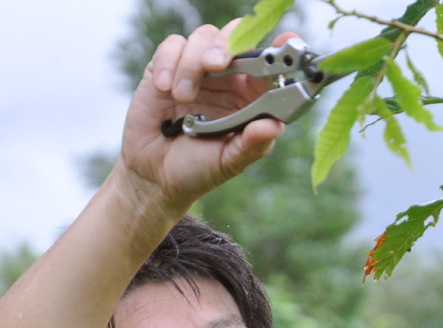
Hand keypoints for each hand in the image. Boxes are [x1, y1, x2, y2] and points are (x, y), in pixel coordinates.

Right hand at [115, 20, 295, 216]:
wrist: (155, 177)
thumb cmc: (198, 169)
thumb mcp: (229, 161)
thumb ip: (252, 144)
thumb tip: (275, 126)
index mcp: (248, 95)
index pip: (268, 62)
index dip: (280, 48)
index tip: (287, 41)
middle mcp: (226, 77)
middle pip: (236, 35)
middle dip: (228, 44)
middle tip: (216, 65)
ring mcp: (196, 70)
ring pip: (203, 37)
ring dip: (192, 64)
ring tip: (182, 97)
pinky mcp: (166, 69)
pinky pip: (171, 47)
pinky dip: (169, 63)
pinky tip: (165, 88)